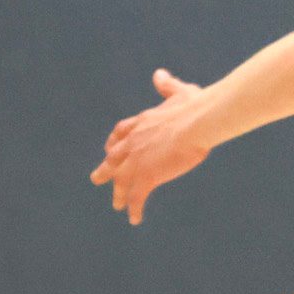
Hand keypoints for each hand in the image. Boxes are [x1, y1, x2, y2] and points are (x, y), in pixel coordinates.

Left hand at [94, 70, 223, 222]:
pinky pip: (137, 197)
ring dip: (119, 194)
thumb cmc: (194, 106)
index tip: (109, 149)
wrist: (198, 122)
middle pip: (113, 159)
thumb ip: (167, 85)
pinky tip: (134, 219)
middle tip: (96, 179)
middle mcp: (133, 143)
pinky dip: (134, 209)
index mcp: (140, 123)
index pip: (120, 134)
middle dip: (105, 170)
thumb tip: (159, 74)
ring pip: (121, 181)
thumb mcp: (179, 92)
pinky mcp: (146, 177)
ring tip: (116, 205)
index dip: (114, 143)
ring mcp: (137, 161)